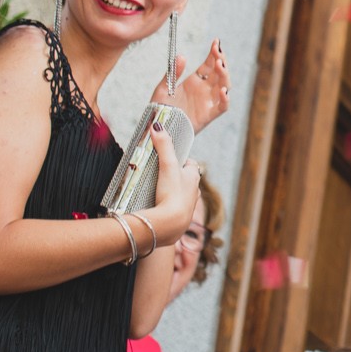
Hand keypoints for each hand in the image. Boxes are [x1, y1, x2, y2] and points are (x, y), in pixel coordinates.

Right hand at [140, 120, 199, 245]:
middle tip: (160, 175)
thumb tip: (158, 126)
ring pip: (180, 196)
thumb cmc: (172, 194)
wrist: (170, 225)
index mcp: (193, 178)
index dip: (180, 161)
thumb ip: (163, 146)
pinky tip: (157, 208)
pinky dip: (167, 208)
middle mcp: (193, 192)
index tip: (170, 159)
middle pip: (185, 180)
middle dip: (175, 177)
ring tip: (157, 192)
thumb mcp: (167, 166)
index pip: (189, 164)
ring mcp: (187, 207)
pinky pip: (173, 211)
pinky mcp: (179, 220)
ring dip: (171, 193)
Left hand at [157, 39, 229, 132]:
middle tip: (218, 52)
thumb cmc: (160, 109)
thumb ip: (173, 73)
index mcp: (195, 81)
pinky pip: (222, 107)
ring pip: (224, 86)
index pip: (210, 64)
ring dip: (224, 75)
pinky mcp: (209, 115)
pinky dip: (225, 99)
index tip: (216, 42)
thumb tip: (181, 56)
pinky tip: (223, 91)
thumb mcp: (163, 88)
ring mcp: (208, 101)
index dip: (215, 53)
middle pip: (219, 73)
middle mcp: (205, 90)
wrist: (158, 127)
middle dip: (221, 61)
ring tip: (219, 65)